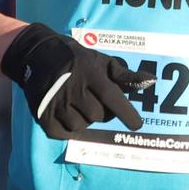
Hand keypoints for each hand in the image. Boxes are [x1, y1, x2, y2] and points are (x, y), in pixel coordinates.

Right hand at [1, 23, 153, 139]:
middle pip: (98, 115)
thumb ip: (125, 76)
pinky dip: (70, 128)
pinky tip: (68, 113)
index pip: (111, 98)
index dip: (126, 113)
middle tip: (95, 100)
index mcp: (89, 74)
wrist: (37, 56)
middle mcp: (72, 89)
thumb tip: (151, 81)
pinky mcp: (43, 115)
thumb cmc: (77, 60)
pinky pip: (65, 133)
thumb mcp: (101, 61)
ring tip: (79, 104)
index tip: (137, 124)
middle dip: (102, 112)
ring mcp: (55, 103)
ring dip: (85, 120)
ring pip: (82, 126)